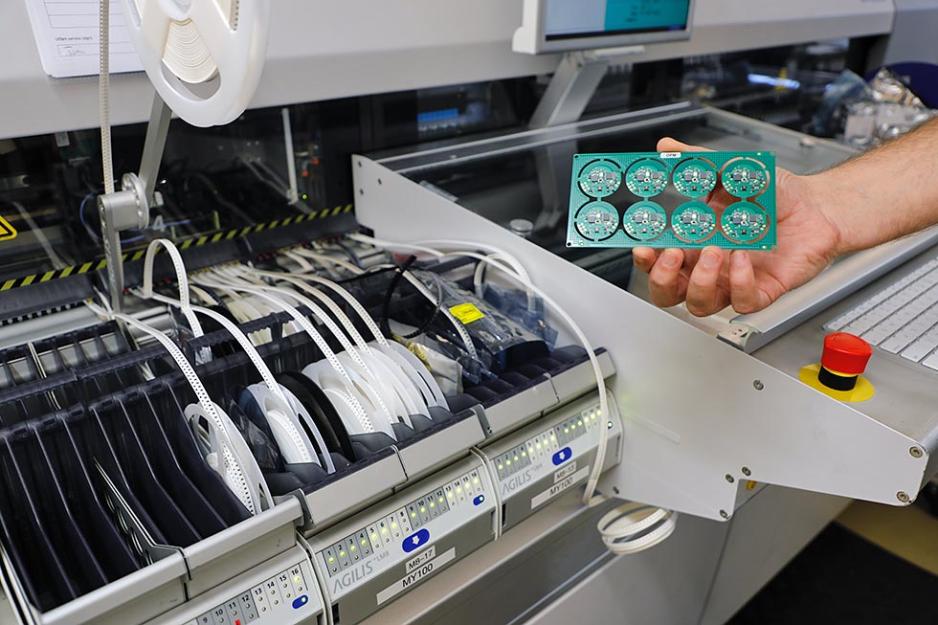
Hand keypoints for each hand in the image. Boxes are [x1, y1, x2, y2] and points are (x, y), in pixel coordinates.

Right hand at [633, 138, 843, 315]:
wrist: (817, 208)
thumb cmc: (774, 196)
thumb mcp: (730, 172)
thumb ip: (696, 161)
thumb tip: (668, 147)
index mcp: (694, 243)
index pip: (657, 263)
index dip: (646, 261)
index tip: (644, 246)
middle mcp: (709, 267)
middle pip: (668, 293)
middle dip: (663, 278)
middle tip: (671, 254)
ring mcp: (733, 282)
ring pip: (700, 303)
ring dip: (700, 281)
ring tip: (712, 252)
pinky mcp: (761, 290)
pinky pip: (742, 301)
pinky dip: (739, 281)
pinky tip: (742, 257)